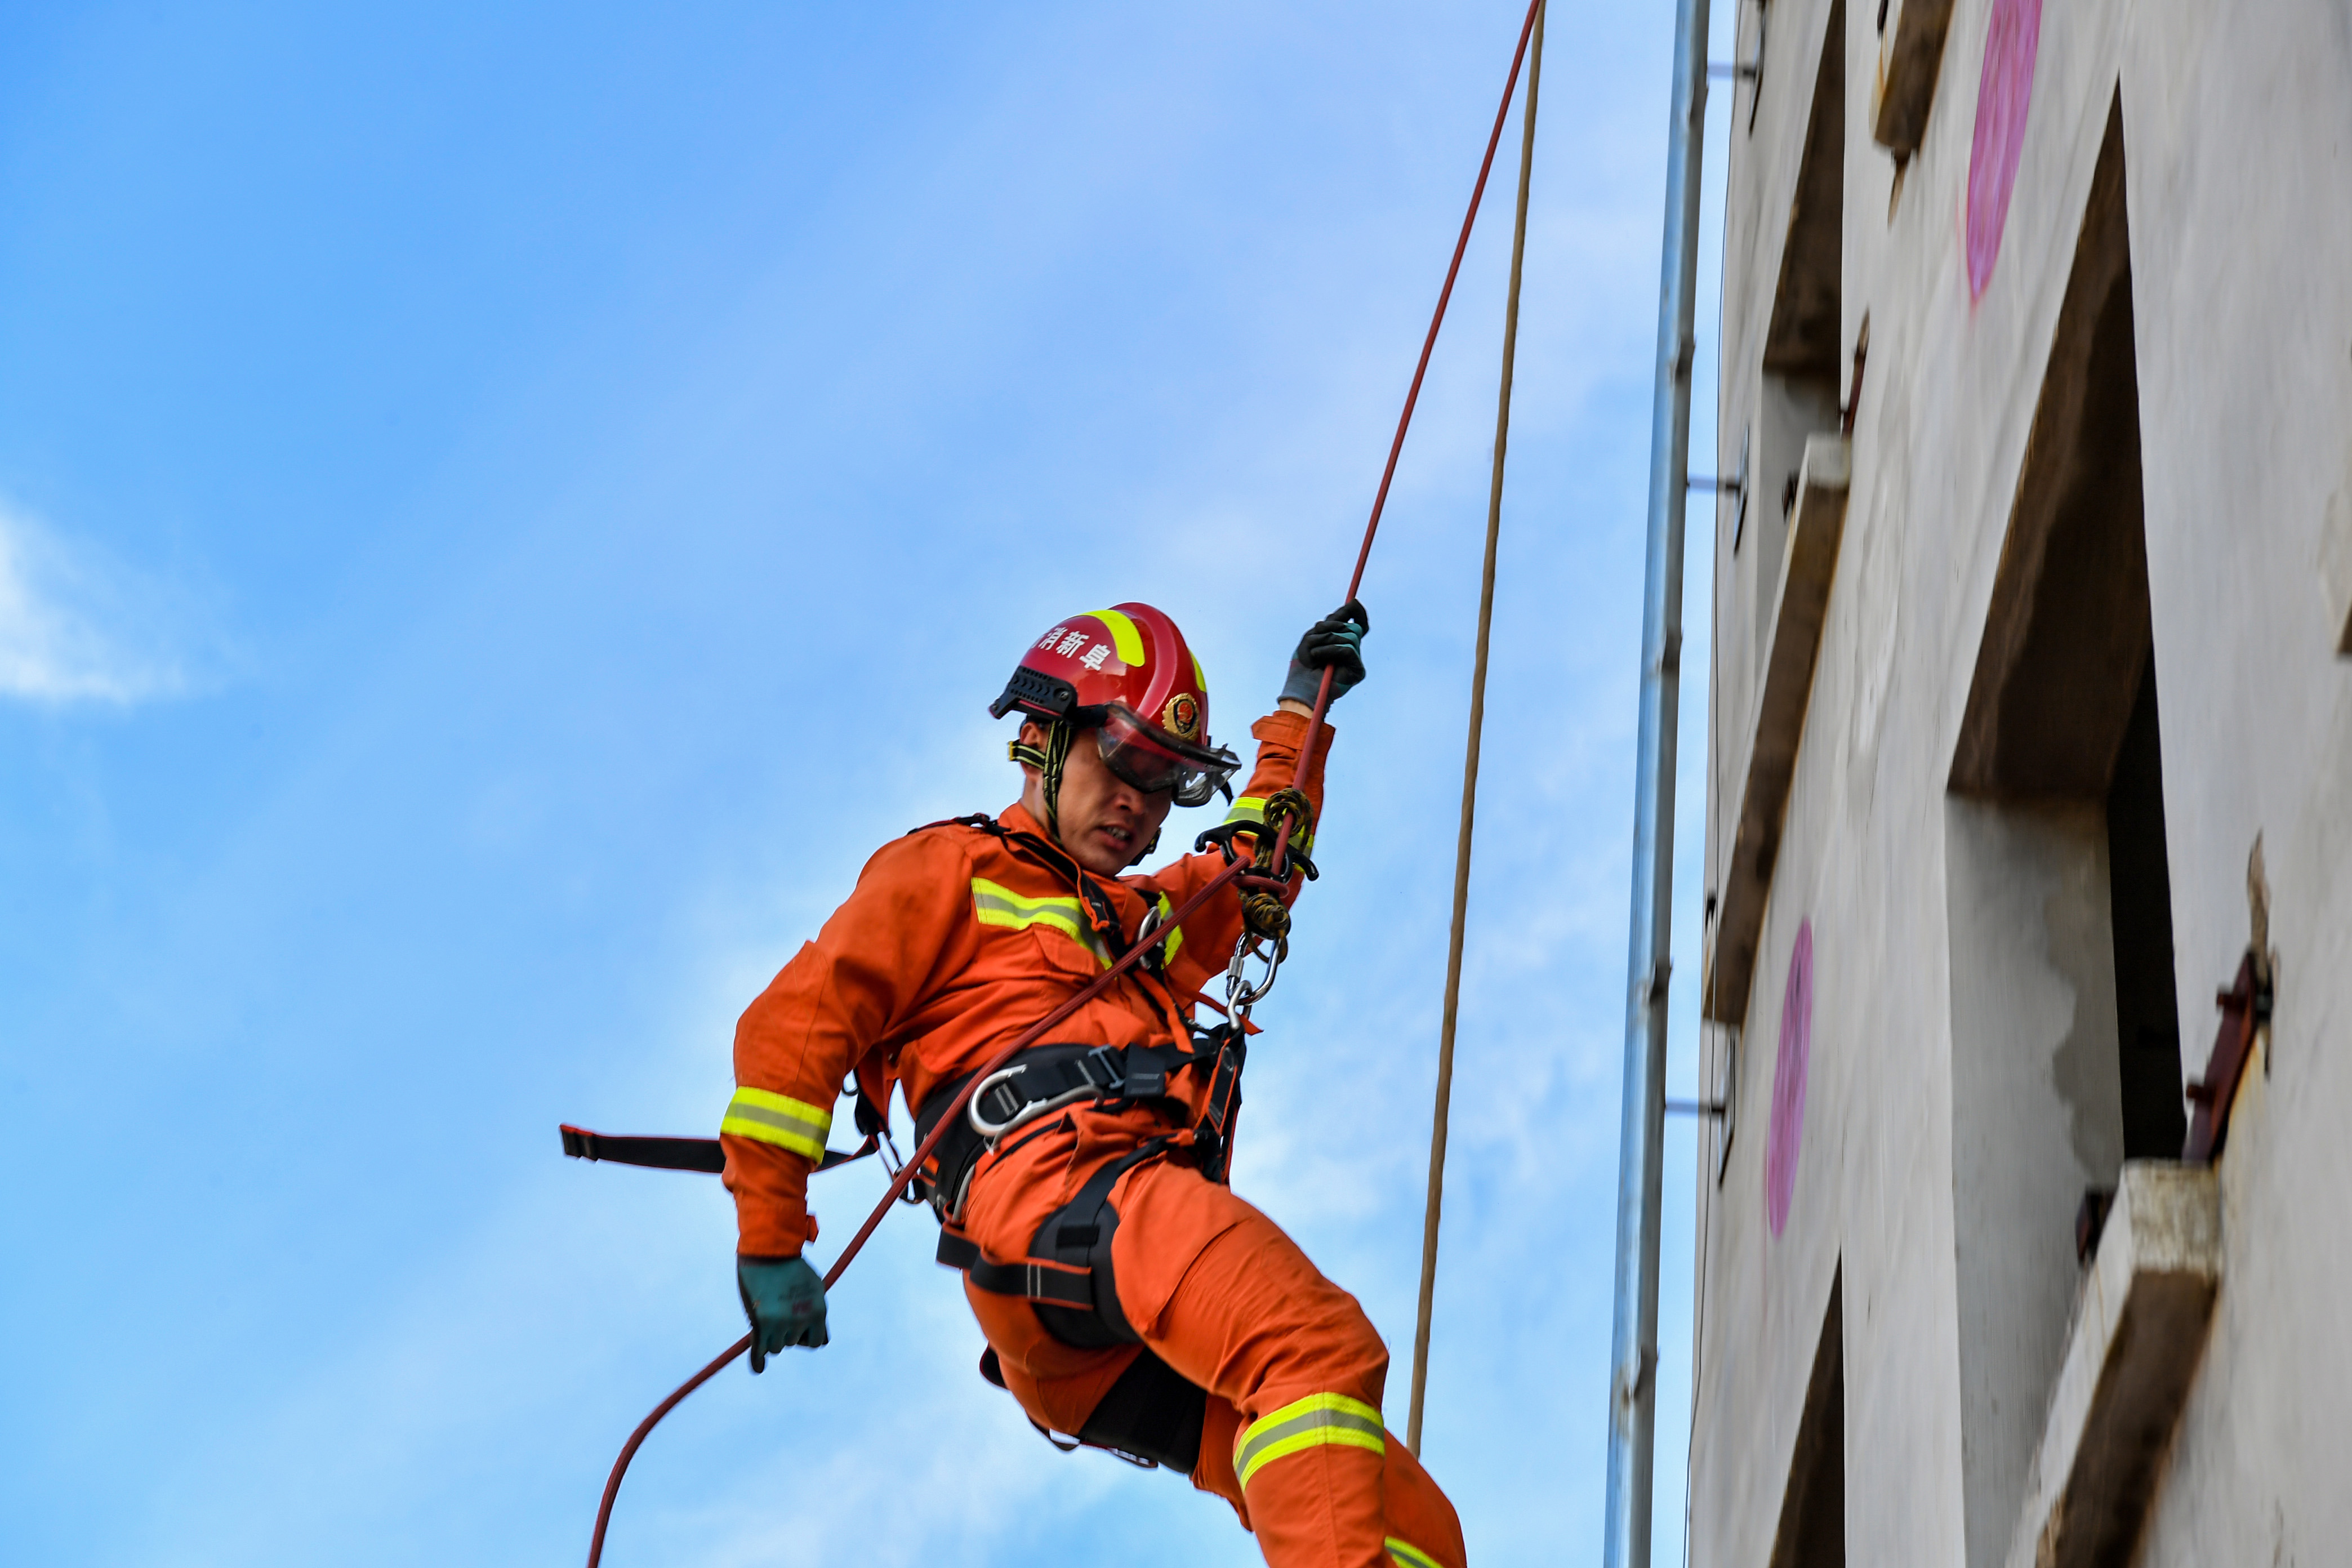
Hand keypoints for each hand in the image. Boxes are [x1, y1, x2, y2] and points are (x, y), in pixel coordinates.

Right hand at [738, 1255, 828, 1369]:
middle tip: (778, 1311)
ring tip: (767, 1312)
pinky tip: (758, 1367)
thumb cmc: (792, 1268)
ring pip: (775, 1347)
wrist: (769, 1250)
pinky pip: (760, 1351)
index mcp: (819, 1311)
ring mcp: (781, 1322)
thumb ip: (816, 1314)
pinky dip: (757, 1360)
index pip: (817, 1342)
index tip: (797, 1325)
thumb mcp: (815, 1289)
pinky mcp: (762, 1323)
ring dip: (770, 1336)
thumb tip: (823, 1342)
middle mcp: (802, 1320)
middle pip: (792, 1343)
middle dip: (786, 1333)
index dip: (806, 1335)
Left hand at [1279, 600, 1370, 707]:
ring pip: (1351, 636)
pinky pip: (1348, 650)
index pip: (1357, 622)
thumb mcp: (1313, 637)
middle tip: (1315, 633)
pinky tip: (1318, 658)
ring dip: (1327, 641)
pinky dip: (1330, 650)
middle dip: (1332, 627)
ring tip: (1314, 653)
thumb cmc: (1303, 666)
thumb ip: (1331, 622)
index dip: (1357, 612)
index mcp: (1341, 642)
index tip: (1352, 603)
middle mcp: (1351, 651)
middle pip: (1353, 627)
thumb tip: (1353, 602)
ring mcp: (1355, 662)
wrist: (1301, 690)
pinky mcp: (1357, 672)